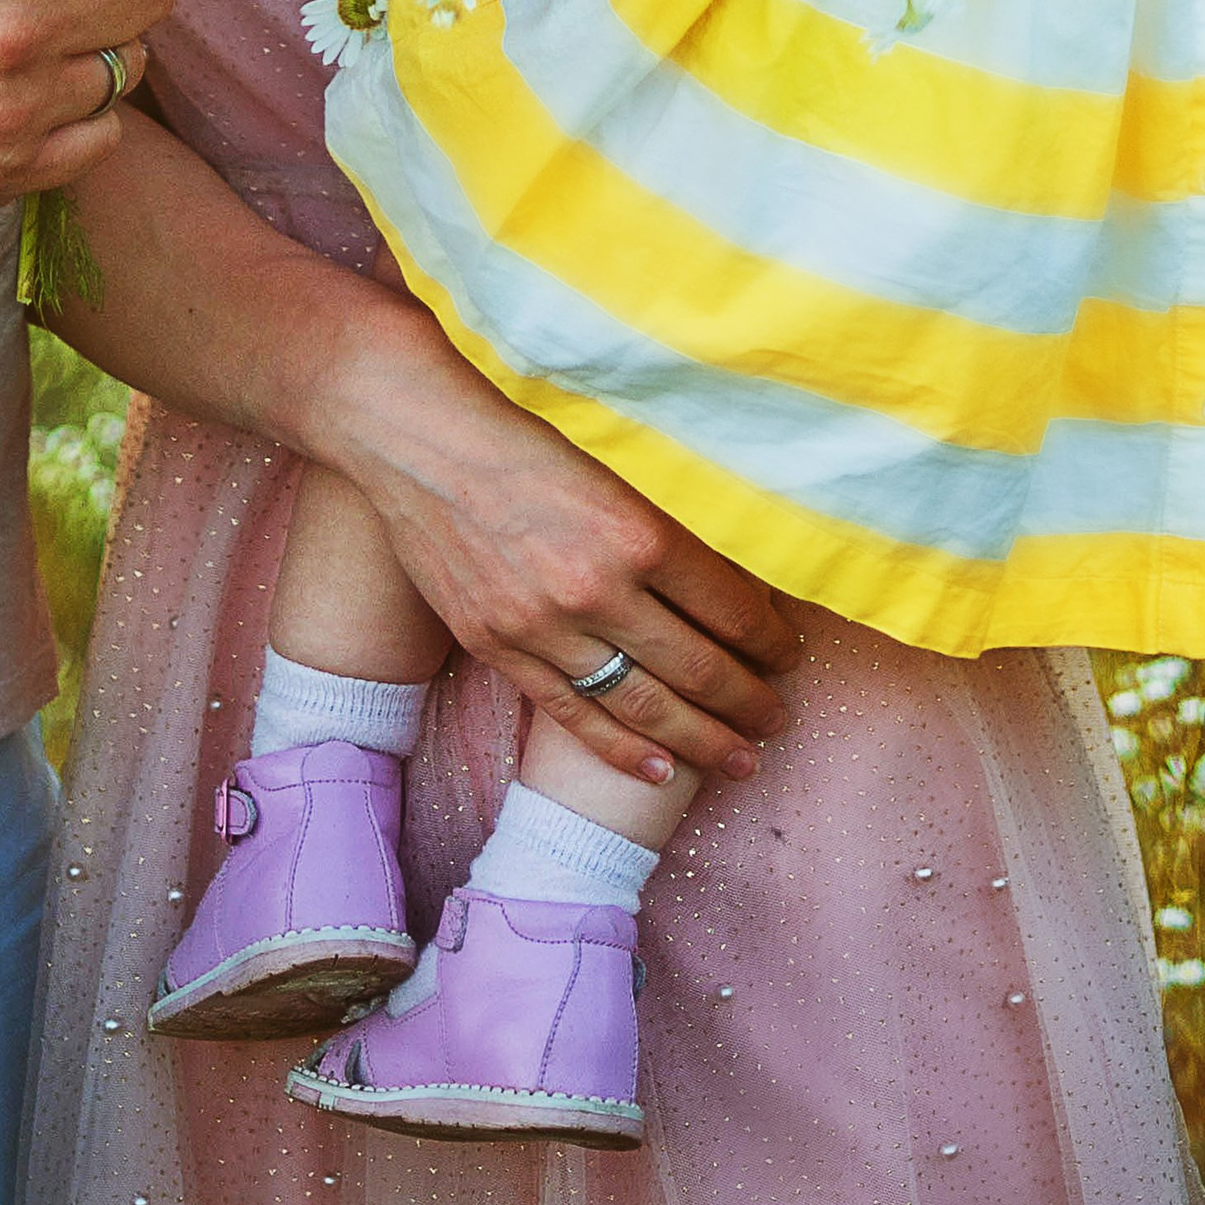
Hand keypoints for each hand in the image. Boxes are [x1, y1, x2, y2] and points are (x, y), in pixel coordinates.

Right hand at [320, 303, 799, 787]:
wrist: (415, 437)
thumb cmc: (517, 435)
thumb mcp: (609, 467)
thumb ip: (661, 528)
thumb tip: (731, 582)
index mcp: (635, 531)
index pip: (729, 607)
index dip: (769, 639)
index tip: (789, 654)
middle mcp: (596, 587)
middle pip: (698, 667)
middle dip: (749, 701)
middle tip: (778, 719)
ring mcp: (543, 626)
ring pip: (644, 706)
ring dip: (702, 738)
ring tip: (741, 758)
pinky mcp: (499, 647)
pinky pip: (573, 715)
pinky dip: (622, 749)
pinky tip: (660, 769)